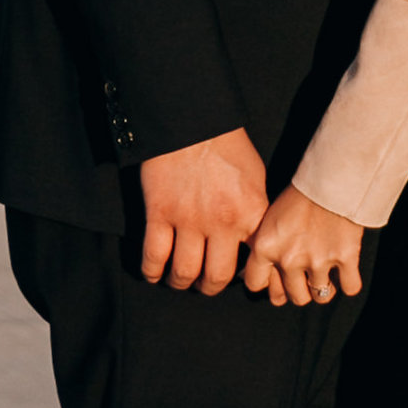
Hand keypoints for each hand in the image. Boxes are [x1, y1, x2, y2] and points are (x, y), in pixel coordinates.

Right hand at [139, 128, 268, 295]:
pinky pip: (154, 256)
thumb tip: (252, 240)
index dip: (246, 277)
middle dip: (210, 288)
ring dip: (180, 283)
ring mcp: (188, 221)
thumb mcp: (255, 177)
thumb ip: (255, 211)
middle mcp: (222, 223)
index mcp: (251, 213)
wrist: (191, 120)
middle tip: (204, 285)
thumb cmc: (225, 143)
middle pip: (216, 277)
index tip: (239, 278)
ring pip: (184, 273)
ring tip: (179, 281)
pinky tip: (153, 274)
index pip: (254, 263)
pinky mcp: (159, 214)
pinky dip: (152, 272)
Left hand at [245, 184, 364, 309]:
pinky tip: (346, 274)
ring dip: (323, 288)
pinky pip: (350, 287)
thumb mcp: (270, 216)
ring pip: (320, 296)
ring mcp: (318, 261)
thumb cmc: (301, 192)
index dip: (267, 285)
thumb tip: (257, 271)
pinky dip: (349, 283)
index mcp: (265, 247)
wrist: (332, 175)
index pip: (255, 284)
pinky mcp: (346, 257)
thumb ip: (265, 246)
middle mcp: (289, 259)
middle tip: (305, 280)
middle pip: (293, 296)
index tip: (276, 282)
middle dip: (300, 290)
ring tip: (326, 275)